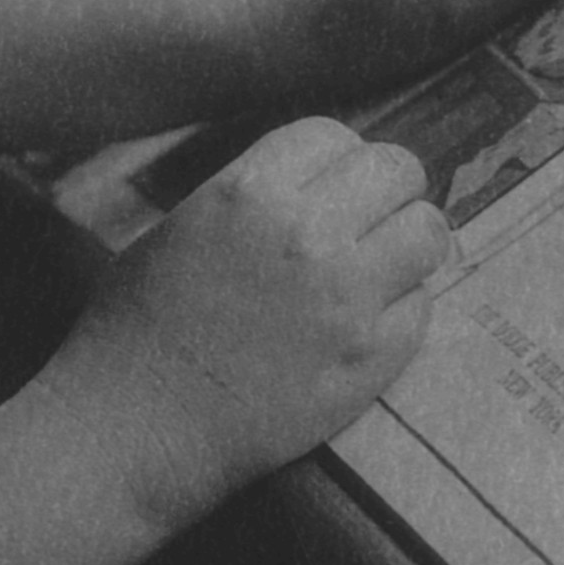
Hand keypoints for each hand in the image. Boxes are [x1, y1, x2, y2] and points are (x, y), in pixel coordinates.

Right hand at [43, 115, 450, 530]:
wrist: (136, 429)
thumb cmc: (135, 329)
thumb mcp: (177, 228)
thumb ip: (247, 196)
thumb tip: (308, 183)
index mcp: (248, 191)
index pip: (333, 134)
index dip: (335, 158)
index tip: (331, 184)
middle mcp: (307, 233)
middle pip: (396, 170)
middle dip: (385, 190)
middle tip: (368, 219)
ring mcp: (348, 298)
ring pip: (428, 233)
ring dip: (407, 244)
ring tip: (382, 266)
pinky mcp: (373, 359)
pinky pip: (422, 306)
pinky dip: (402, 309)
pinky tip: (368, 322)